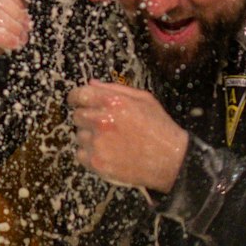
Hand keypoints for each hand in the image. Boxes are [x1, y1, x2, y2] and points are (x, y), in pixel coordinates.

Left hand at [68, 81, 188, 192]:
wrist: (169, 159)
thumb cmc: (159, 127)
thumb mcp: (143, 99)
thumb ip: (115, 89)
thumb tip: (91, 83)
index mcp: (113, 102)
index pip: (80, 95)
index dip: (76, 97)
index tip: (77, 101)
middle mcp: (101, 121)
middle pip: (77, 116)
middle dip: (86, 118)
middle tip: (102, 124)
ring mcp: (97, 143)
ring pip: (79, 136)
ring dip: (89, 137)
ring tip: (109, 141)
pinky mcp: (96, 162)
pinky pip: (80, 154)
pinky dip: (89, 154)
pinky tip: (106, 152)